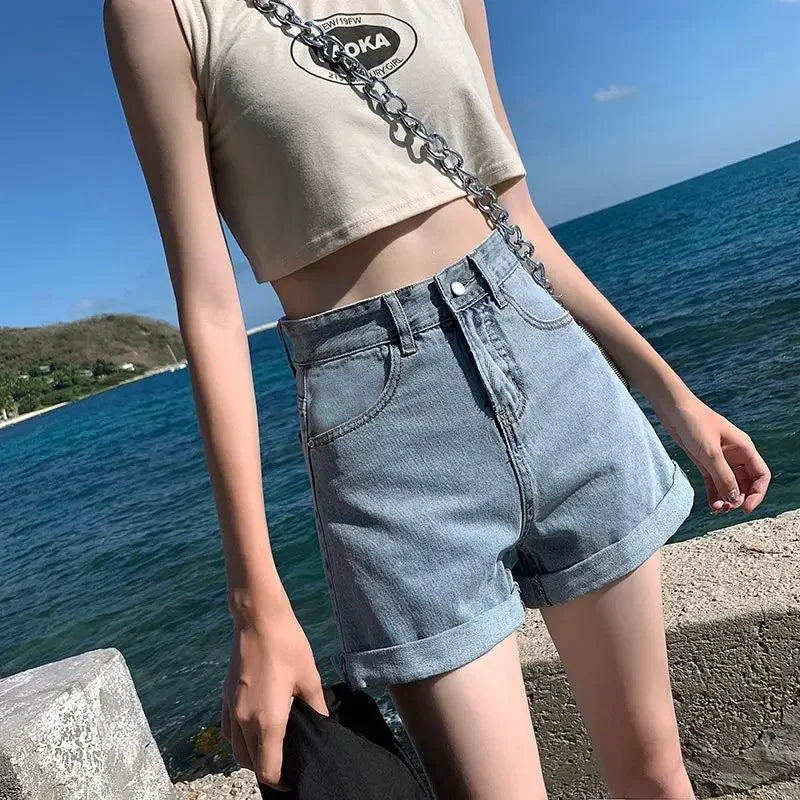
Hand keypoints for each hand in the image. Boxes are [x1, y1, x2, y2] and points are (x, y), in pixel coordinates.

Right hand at [221, 607, 327, 789]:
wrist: (258, 619)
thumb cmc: (287, 645)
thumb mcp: (310, 677)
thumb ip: (316, 707)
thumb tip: (323, 723)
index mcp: (267, 720)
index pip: (268, 769)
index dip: (281, 781)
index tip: (293, 777)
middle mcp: (244, 720)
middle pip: (250, 763)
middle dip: (267, 769)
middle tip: (286, 762)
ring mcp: (231, 709)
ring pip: (236, 749)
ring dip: (251, 756)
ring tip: (271, 748)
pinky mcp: (225, 697)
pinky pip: (227, 731)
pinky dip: (238, 738)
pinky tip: (253, 728)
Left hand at [654, 394, 770, 514]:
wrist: (672, 408)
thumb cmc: (694, 423)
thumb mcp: (710, 452)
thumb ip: (723, 476)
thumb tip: (735, 498)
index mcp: (743, 448)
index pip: (760, 475)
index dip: (757, 493)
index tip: (745, 507)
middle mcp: (735, 455)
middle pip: (746, 482)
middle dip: (739, 497)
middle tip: (726, 509)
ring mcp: (719, 458)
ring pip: (729, 484)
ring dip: (726, 498)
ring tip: (717, 508)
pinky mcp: (704, 461)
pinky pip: (713, 482)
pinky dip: (714, 494)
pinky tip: (711, 505)